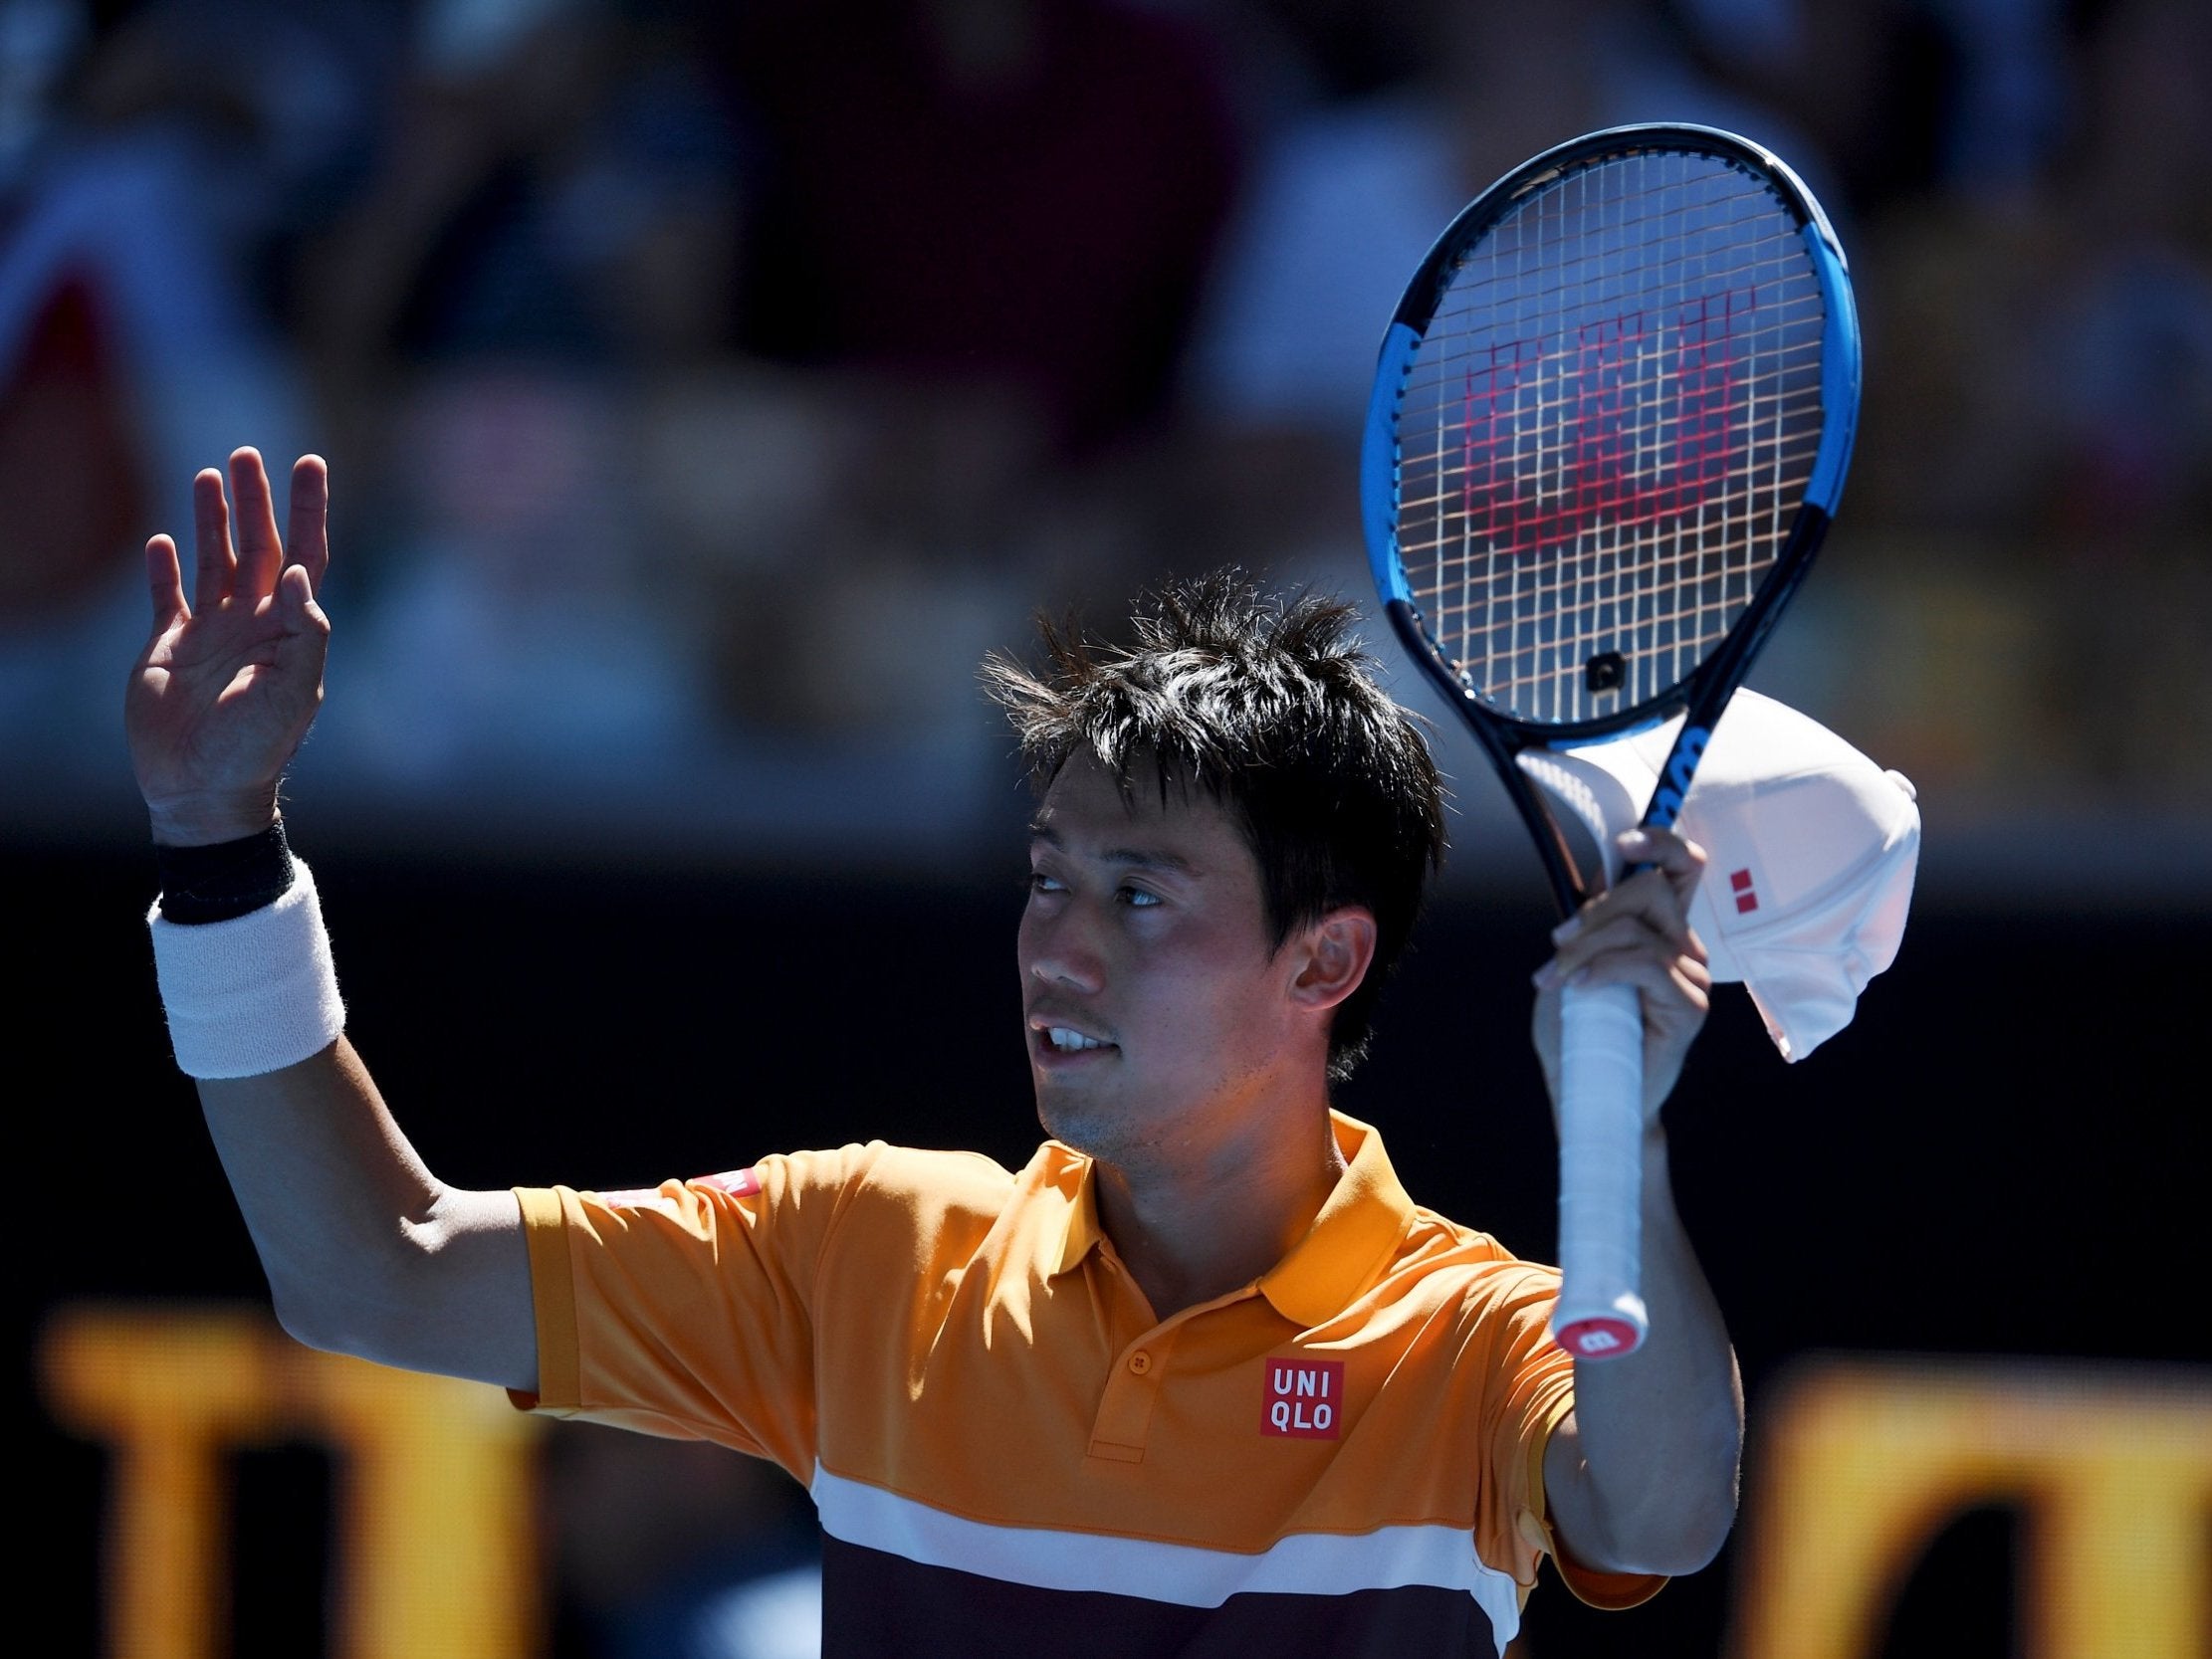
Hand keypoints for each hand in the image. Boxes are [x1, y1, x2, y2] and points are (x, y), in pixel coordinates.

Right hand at [127, 450, 331, 845]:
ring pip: (212, 560)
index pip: (305, 555)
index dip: (309, 510)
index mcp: (289, 628)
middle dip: (254, 500)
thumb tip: (298, 571)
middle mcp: (253, 621)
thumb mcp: (294, 688)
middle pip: (257, 546)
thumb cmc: (256, 743)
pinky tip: (160, 540)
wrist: (203, 786)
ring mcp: (211, 631)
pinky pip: (166, 596)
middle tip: (247, 453)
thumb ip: (304, 628)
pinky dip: (163, 568)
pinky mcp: (169, 647)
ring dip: (210, 519)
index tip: (312, 463)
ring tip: (208, 474)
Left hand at [1531, 827, 1711, 1121]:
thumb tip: (1599, 889)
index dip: (1662, 842)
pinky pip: (1646, 965)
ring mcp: (1692, 975)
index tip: (1625, 841)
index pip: (1682, 870)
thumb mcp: (1573, 967)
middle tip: (1556, 947)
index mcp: (1658, 929)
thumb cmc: (1579, 1034)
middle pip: (1650, 891)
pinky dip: (1604, 970)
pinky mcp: (1691, 1006)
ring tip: (1555, 981)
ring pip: (1639, 931)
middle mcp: (1683, 946)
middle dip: (1594, 912)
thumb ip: (1591, 928)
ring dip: (1585, 950)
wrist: (1587, 1095)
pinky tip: (1580, 990)